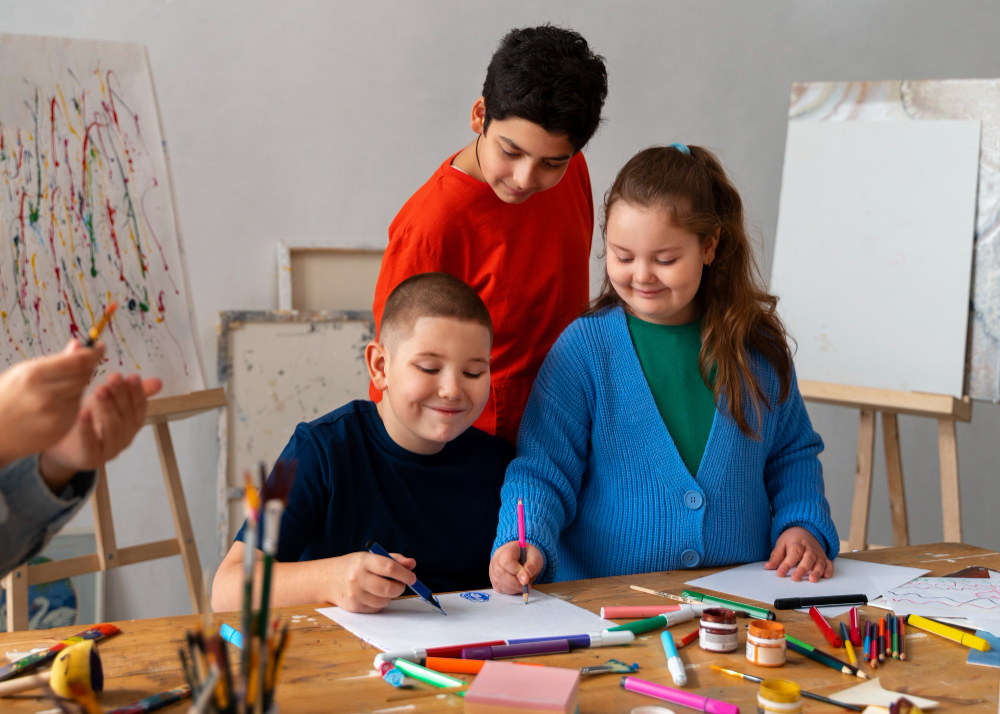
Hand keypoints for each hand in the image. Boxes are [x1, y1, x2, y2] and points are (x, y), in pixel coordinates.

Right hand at [0, 340, 104, 466]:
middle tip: (84, 363)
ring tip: (59, 385)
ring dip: (78, 385)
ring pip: (81, 392)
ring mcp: (54, 415)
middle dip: (87, 367)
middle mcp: (46, 396)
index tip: (101, 347)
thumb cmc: (6, 397)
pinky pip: (76, 409)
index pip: (78, 361)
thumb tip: (78, 345)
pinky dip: (72, 402)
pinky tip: (56, 403)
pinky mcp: (60, 429)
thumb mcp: (23, 372)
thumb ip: (54, 361)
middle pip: (83, 376)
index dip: (94, 353)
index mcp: (34, 376)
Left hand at [40, 373, 162, 483]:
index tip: (133, 376)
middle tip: (114, 378)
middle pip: (126, 414)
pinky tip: (83, 413)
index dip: (138, 392)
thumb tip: (159, 382)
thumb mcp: (108, 401)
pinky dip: (88, 428)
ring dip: (108, 408)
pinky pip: (91, 444)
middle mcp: (125, 437)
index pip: (140, 406)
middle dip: (121, 395)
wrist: (64, 446)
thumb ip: (129, 391)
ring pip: (113, 428)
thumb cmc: (89, 421)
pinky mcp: (90, 459)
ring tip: (100, 391)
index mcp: (132, 423)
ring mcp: (109, 450)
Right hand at [327, 551, 416, 612]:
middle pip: (388, 588)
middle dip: (400, 588)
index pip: (389, 567)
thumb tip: (412, 564)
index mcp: (364, 561)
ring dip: (389, 596)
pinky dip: (380, 603)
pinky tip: (373, 595)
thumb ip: (393, 559)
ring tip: (382, 588)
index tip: (412, 577)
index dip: (405, 574)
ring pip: (384, 601)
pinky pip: (376, 609)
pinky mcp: (354, 607)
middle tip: (401, 585)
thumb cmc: (354, 566)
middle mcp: (357, 578)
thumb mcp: (371, 557)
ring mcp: (355, 594)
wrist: (328, 579)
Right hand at [489, 541, 542, 594]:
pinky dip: (509, 591)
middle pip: (500, 573)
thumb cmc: (529, 556)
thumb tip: (525, 579)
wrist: (524, 557)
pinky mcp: (493, 579)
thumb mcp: (535, 557)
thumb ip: (532, 565)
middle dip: (515, 583)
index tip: (526, 579)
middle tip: (526, 586)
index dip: (516, 571)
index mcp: (507, 549)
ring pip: (499, 582)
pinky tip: (517, 587)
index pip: (506, 561)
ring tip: (523, 586)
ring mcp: (493, 569)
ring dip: (513, 588)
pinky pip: (499, 588)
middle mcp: (496, 558)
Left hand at [764, 526, 834, 581]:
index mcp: (797, 544)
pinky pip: (829, 564)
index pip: (793, 554)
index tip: (780, 573)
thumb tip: (768, 567)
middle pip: (807, 559)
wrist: (804, 529)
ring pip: (819, 562)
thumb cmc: (792, 539)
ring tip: (812, 580)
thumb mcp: (781, 543)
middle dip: (802, 569)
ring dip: (817, 571)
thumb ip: (776, 556)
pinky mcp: (824, 558)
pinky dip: (829, 570)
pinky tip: (826, 576)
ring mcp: (818, 553)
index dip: (786, 564)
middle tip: (795, 578)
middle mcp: (809, 549)